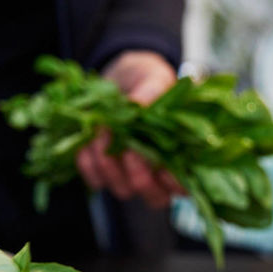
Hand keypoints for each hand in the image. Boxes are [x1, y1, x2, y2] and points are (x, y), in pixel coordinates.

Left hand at [76, 50, 183, 207]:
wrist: (115, 78)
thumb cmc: (145, 79)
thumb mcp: (154, 75)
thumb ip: (153, 89)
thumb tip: (140, 105)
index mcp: (181, 154)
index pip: (185, 185)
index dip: (175, 183)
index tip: (163, 168)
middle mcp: (157, 172)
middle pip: (153, 196)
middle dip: (139, 174)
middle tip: (129, 148)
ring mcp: (128, 175)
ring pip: (122, 190)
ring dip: (110, 165)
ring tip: (102, 131)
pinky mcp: (103, 172)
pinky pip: (95, 180)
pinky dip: (88, 162)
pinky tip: (87, 137)